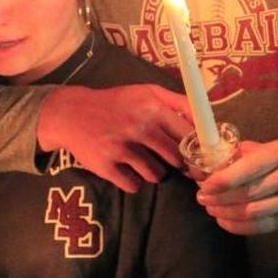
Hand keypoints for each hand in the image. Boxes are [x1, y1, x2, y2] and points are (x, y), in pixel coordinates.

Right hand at [37, 85, 194, 191]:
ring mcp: (121, 149)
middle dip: (178, 164)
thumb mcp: (147, 92)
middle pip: (175, 159)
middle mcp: (138, 127)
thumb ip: (178, 102)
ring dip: (156, 173)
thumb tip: (206, 118)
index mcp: (152, 108)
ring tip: (146, 162)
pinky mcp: (106, 167)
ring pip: (156, 175)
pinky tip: (128, 169)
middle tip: (172, 161)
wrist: (71, 114)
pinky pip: (134, 185)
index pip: (188, 136)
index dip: (196, 149)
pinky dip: (134, 181)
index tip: (198, 156)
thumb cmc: (116, 102)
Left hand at [197, 139, 277, 234]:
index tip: (205, 186)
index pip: (251, 167)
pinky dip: (237, 226)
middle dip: (221, 197)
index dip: (225, 179)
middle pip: (250, 192)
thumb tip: (203, 168)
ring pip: (253, 212)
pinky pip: (260, 227)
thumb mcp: (265, 149)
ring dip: (226, 213)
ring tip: (211, 209)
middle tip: (202, 198)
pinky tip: (224, 220)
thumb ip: (237, 156)